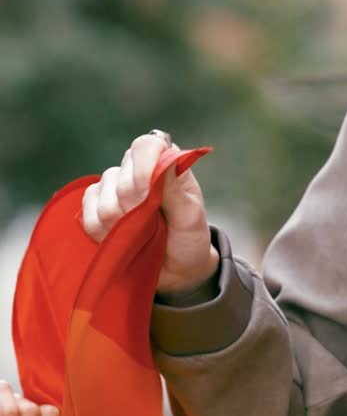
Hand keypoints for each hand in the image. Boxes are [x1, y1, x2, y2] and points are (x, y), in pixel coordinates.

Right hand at [81, 134, 218, 294]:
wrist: (177, 269)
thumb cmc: (188, 239)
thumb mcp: (190, 217)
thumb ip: (176, 190)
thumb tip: (166, 158)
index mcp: (163, 163)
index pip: (145, 146)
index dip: (143, 169)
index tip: (150, 195)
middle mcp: (134, 170)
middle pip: (117, 176)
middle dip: (135, 207)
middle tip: (153, 224)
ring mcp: (111, 188)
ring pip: (100, 199)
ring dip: (121, 224)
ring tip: (141, 234)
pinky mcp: (94, 209)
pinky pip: (87, 217)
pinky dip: (105, 233)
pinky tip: (122, 238)